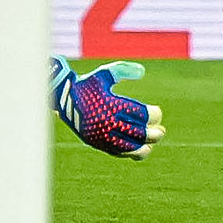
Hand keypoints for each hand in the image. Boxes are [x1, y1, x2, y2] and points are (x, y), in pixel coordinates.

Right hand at [50, 56, 165, 159]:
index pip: (141, 114)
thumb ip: (124, 70)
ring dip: (143, 147)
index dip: (153, 115)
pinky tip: (138, 151)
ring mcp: (101, 134)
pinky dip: (128, 152)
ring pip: (128, 146)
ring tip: (151, 146)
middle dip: (152, 134)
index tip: (157, 112)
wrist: (62, 98)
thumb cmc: (88, 84)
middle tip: (161, 132)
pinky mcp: (96, 142)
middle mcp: (107, 121)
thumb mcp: (105, 73)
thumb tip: (142, 72)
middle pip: (137, 133)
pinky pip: (115, 151)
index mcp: (112, 104)